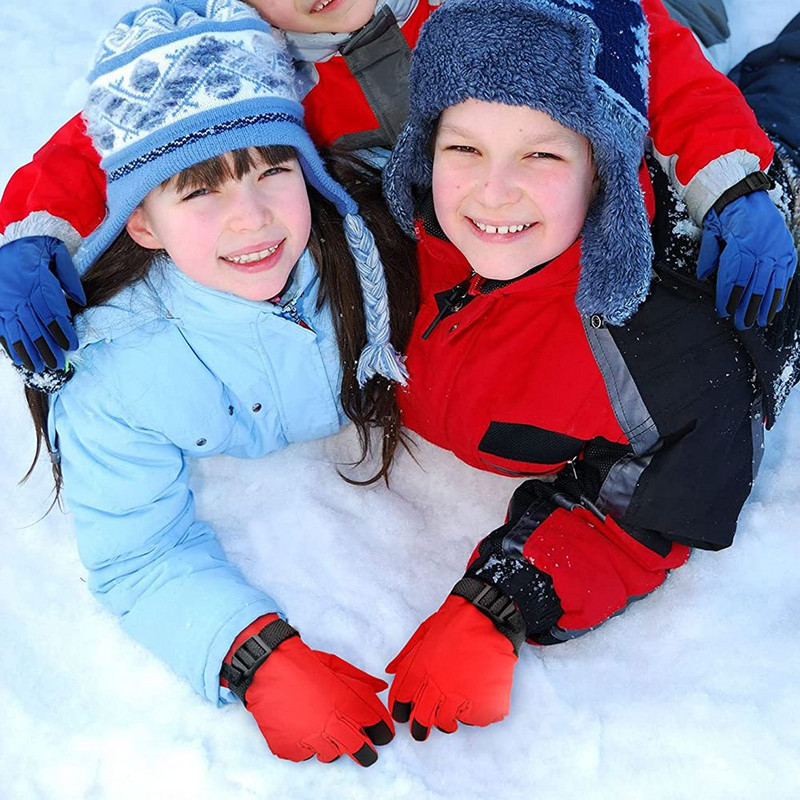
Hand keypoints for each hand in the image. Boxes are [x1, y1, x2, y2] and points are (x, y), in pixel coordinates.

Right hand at [0, 236, 84, 370]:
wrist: (2, 239)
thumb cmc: (32, 246)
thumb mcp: (55, 251)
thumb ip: (70, 276)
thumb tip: (81, 301)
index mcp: (37, 281)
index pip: (52, 312)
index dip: (62, 331)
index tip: (71, 345)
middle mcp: (19, 295)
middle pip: (36, 327)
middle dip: (48, 348)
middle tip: (58, 364)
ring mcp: (5, 302)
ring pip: (18, 332)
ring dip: (29, 352)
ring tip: (40, 367)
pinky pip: (3, 330)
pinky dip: (11, 346)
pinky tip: (20, 358)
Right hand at [243, 633, 393, 765]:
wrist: (270, 667)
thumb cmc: (304, 664)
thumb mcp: (338, 666)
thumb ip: (361, 680)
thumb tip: (381, 687)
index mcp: (348, 705)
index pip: (377, 727)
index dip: (383, 731)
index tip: (382, 734)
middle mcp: (332, 726)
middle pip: (360, 750)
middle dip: (365, 751)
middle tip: (363, 748)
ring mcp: (310, 740)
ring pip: (331, 755)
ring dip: (332, 745)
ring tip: (324, 729)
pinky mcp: (290, 748)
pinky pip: (304, 755)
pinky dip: (305, 745)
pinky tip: (301, 727)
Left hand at [386, 595, 517, 740]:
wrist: (487, 617)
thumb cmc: (455, 621)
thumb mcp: (423, 632)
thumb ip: (406, 655)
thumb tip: (390, 670)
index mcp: (419, 671)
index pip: (400, 701)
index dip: (400, 711)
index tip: (403, 715)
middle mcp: (436, 687)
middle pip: (421, 720)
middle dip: (418, 729)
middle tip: (421, 731)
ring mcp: (459, 696)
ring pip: (445, 723)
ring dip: (445, 723)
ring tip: (450, 719)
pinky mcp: (481, 702)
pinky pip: (472, 720)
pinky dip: (470, 717)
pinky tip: (470, 707)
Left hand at [697, 190, 796, 328]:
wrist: (746, 193)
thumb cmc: (726, 214)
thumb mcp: (711, 231)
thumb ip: (708, 255)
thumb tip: (703, 276)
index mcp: (742, 242)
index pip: (734, 276)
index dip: (729, 297)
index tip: (724, 311)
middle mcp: (762, 246)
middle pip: (754, 283)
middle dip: (747, 307)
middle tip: (741, 324)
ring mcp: (777, 247)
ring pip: (772, 281)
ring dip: (765, 304)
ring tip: (760, 322)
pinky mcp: (786, 248)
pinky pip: (785, 274)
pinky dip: (780, 292)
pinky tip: (775, 307)